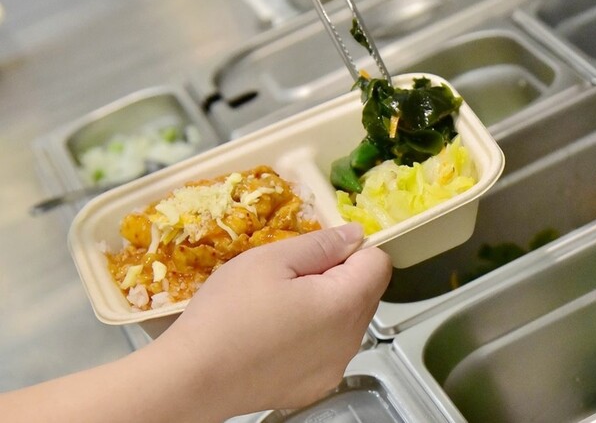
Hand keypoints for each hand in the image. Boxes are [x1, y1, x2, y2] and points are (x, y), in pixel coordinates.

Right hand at [152, 223, 391, 416]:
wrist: (190, 379)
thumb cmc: (227, 313)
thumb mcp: (271, 260)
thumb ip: (322, 244)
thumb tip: (356, 235)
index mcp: (344, 305)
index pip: (379, 263)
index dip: (353, 248)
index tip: (319, 250)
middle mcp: (350, 341)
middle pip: (366, 293)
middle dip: (339, 276)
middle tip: (290, 276)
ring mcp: (334, 368)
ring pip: (347, 321)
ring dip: (326, 305)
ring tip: (280, 305)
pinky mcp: (315, 387)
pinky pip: (329, 349)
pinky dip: (313, 336)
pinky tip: (277, 334)